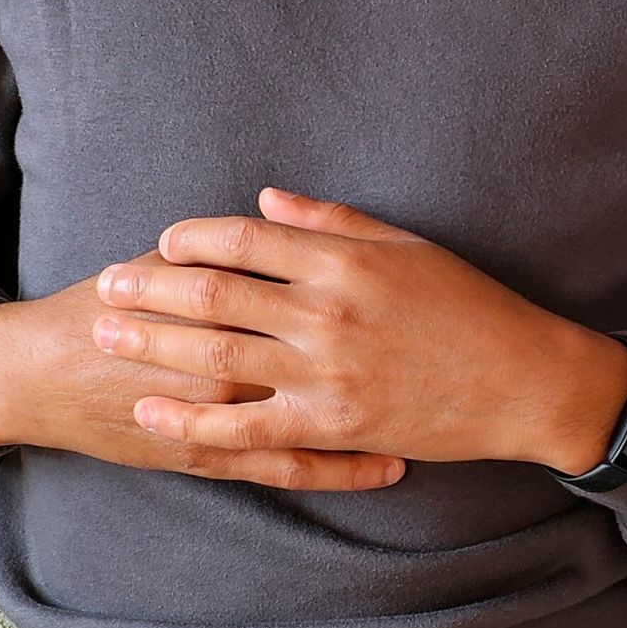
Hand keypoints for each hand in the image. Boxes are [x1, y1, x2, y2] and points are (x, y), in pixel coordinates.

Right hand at [0, 254, 402, 489]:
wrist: (39, 371)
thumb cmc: (110, 304)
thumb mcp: (169, 260)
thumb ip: (231, 244)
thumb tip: (288, 215)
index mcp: (222, 302)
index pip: (310, 295)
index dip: (374, 299)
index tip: (431, 300)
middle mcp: (227, 362)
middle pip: (324, 359)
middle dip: (389, 361)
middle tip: (453, 357)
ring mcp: (218, 418)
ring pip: (316, 421)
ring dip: (381, 421)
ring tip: (439, 419)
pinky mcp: (205, 459)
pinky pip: (283, 470)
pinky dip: (338, 470)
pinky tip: (384, 468)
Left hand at [88, 187, 626, 480]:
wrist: (520, 381)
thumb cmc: (469, 305)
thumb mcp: (408, 246)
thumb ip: (333, 222)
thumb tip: (265, 201)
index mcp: (345, 260)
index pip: (247, 239)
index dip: (195, 237)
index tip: (162, 241)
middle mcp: (327, 311)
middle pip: (216, 292)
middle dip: (151, 285)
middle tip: (106, 282)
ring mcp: (325, 372)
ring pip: (217, 353)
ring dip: (154, 340)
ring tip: (108, 330)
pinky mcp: (329, 426)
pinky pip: (244, 426)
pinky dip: (190, 419)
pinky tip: (152, 410)